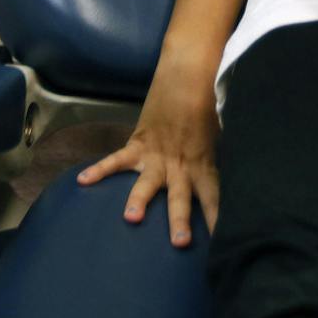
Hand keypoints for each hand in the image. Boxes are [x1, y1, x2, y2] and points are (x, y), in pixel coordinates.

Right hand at [76, 64, 220, 246]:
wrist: (188, 73)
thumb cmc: (208, 105)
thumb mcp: (221, 135)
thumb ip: (216, 160)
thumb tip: (233, 179)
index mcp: (202, 162)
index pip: (213, 196)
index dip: (218, 219)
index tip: (223, 243)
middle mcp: (180, 163)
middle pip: (180, 197)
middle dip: (179, 220)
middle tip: (179, 242)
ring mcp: (157, 154)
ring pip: (148, 183)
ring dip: (140, 200)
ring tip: (131, 218)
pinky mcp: (139, 142)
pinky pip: (117, 159)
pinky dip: (100, 169)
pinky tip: (83, 181)